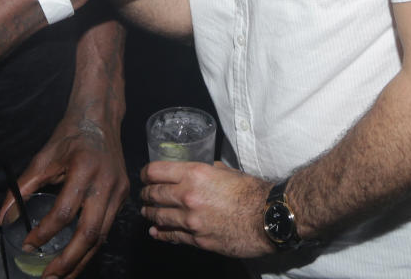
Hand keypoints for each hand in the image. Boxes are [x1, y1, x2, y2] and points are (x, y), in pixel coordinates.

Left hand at [0, 118, 128, 277]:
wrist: (101, 116)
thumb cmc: (70, 134)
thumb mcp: (43, 157)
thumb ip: (21, 188)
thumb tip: (1, 219)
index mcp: (85, 169)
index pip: (64, 212)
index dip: (44, 233)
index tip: (27, 245)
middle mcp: (106, 183)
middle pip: (89, 234)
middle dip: (68, 262)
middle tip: (48, 278)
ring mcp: (119, 191)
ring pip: (102, 237)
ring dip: (81, 261)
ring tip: (62, 277)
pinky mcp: (124, 195)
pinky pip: (107, 227)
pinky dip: (92, 246)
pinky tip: (77, 257)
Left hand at [140, 160, 272, 257]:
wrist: (267, 218)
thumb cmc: (250, 191)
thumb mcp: (225, 171)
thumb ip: (207, 170)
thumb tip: (199, 171)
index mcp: (194, 174)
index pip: (157, 171)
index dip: (146, 173)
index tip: (144, 175)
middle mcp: (188, 196)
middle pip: (155, 194)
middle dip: (146, 194)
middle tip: (143, 194)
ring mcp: (191, 220)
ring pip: (160, 216)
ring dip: (150, 213)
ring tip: (146, 212)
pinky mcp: (198, 240)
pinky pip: (173, 236)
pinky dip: (161, 234)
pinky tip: (156, 232)